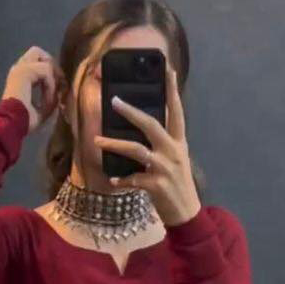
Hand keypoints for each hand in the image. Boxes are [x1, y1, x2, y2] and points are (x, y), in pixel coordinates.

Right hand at [3, 47, 65, 132]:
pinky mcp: (25, 70)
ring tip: (51, 97)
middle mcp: (18, 68)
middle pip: (38, 52)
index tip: (58, 89)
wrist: (12, 124)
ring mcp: (20, 67)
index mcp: (19, 76)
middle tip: (58, 83)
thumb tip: (60, 94)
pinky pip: (46, 70)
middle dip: (52, 66)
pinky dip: (50, 86)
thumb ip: (51, 99)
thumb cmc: (24, 121)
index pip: (37, 62)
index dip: (50, 72)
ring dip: (53, 79)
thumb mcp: (42, 110)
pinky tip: (47, 99)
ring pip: (44, 60)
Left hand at [93, 64, 201, 226]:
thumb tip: (142, 129)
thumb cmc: (178, 185)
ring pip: (136, 150)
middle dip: (131, 112)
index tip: (168, 70)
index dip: (172, 90)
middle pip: (151, 124)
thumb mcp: (176, 160)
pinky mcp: (156, 185)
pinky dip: (120, 180)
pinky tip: (112, 180)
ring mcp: (164, 168)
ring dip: (114, 144)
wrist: (187, 214)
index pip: (176, 111)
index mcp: (179, 142)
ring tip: (97, 140)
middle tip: (114, 101)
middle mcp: (173, 151)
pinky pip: (132, 179)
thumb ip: (163, 144)